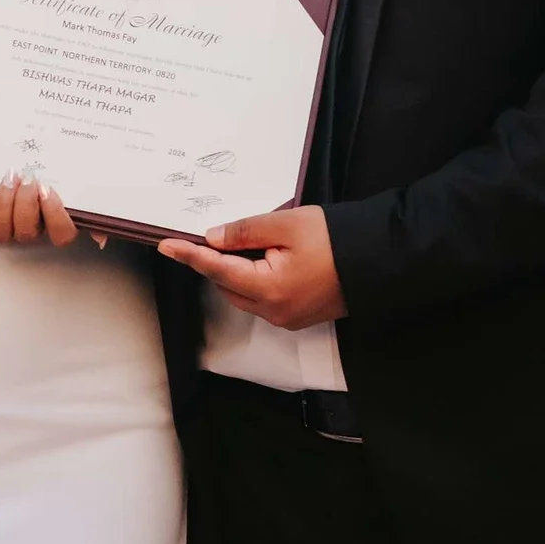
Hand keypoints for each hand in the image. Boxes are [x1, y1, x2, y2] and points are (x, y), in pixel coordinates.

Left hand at [0, 174, 105, 248]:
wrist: (26, 165)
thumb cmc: (58, 177)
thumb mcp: (79, 189)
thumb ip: (94, 208)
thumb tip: (100, 236)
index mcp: (57, 224)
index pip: (61, 235)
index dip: (54, 215)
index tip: (49, 189)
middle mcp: (32, 229)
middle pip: (27, 233)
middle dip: (25, 204)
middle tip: (27, 178)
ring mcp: (8, 225)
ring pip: (2, 233)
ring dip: (5, 205)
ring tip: (10, 180)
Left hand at [157, 205, 346, 327]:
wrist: (380, 260)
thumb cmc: (335, 239)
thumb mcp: (286, 225)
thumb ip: (245, 231)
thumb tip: (212, 238)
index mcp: (268, 290)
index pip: (217, 269)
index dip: (190, 255)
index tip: (165, 245)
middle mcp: (273, 311)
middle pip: (228, 285)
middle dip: (213, 262)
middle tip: (203, 235)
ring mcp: (287, 318)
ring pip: (244, 293)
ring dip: (233, 271)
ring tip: (235, 243)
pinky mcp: (298, 316)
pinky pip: (262, 298)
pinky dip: (253, 279)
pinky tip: (259, 258)